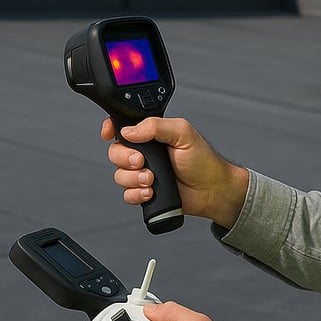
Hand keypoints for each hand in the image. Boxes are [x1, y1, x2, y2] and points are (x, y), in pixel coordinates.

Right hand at [102, 117, 248, 228]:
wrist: (212, 190)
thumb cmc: (203, 160)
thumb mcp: (182, 133)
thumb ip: (156, 126)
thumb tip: (129, 130)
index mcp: (151, 134)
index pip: (123, 127)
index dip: (110, 129)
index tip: (108, 134)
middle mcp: (145, 153)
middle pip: (115, 152)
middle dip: (125, 158)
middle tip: (142, 162)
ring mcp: (143, 173)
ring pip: (119, 175)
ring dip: (133, 179)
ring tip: (152, 180)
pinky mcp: (144, 192)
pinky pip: (127, 194)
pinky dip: (136, 194)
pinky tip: (151, 192)